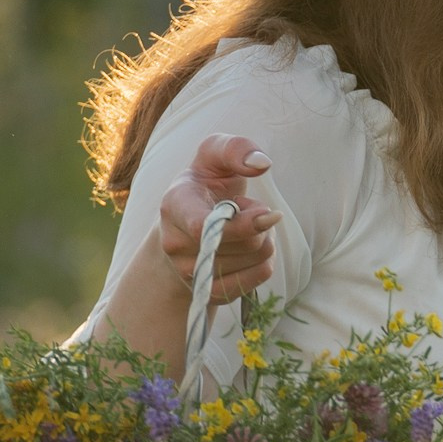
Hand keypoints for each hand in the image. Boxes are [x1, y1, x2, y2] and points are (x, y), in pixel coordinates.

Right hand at [102, 134, 277, 366]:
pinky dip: (265, 262)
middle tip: (245, 209)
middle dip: (260, 220)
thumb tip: (261, 163)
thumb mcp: (215, 154)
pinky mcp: (208, 293)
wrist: (187, 223)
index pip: (204, 228)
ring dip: (264, 239)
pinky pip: (257, 280)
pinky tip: (252, 249)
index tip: (268, 212)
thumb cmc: (205, 183)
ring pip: (256, 259)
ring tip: (243, 227)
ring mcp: (189, 272)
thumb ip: (236, 148)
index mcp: (174, 205)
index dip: (241, 224)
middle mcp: (175, 243)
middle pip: (246, 240)